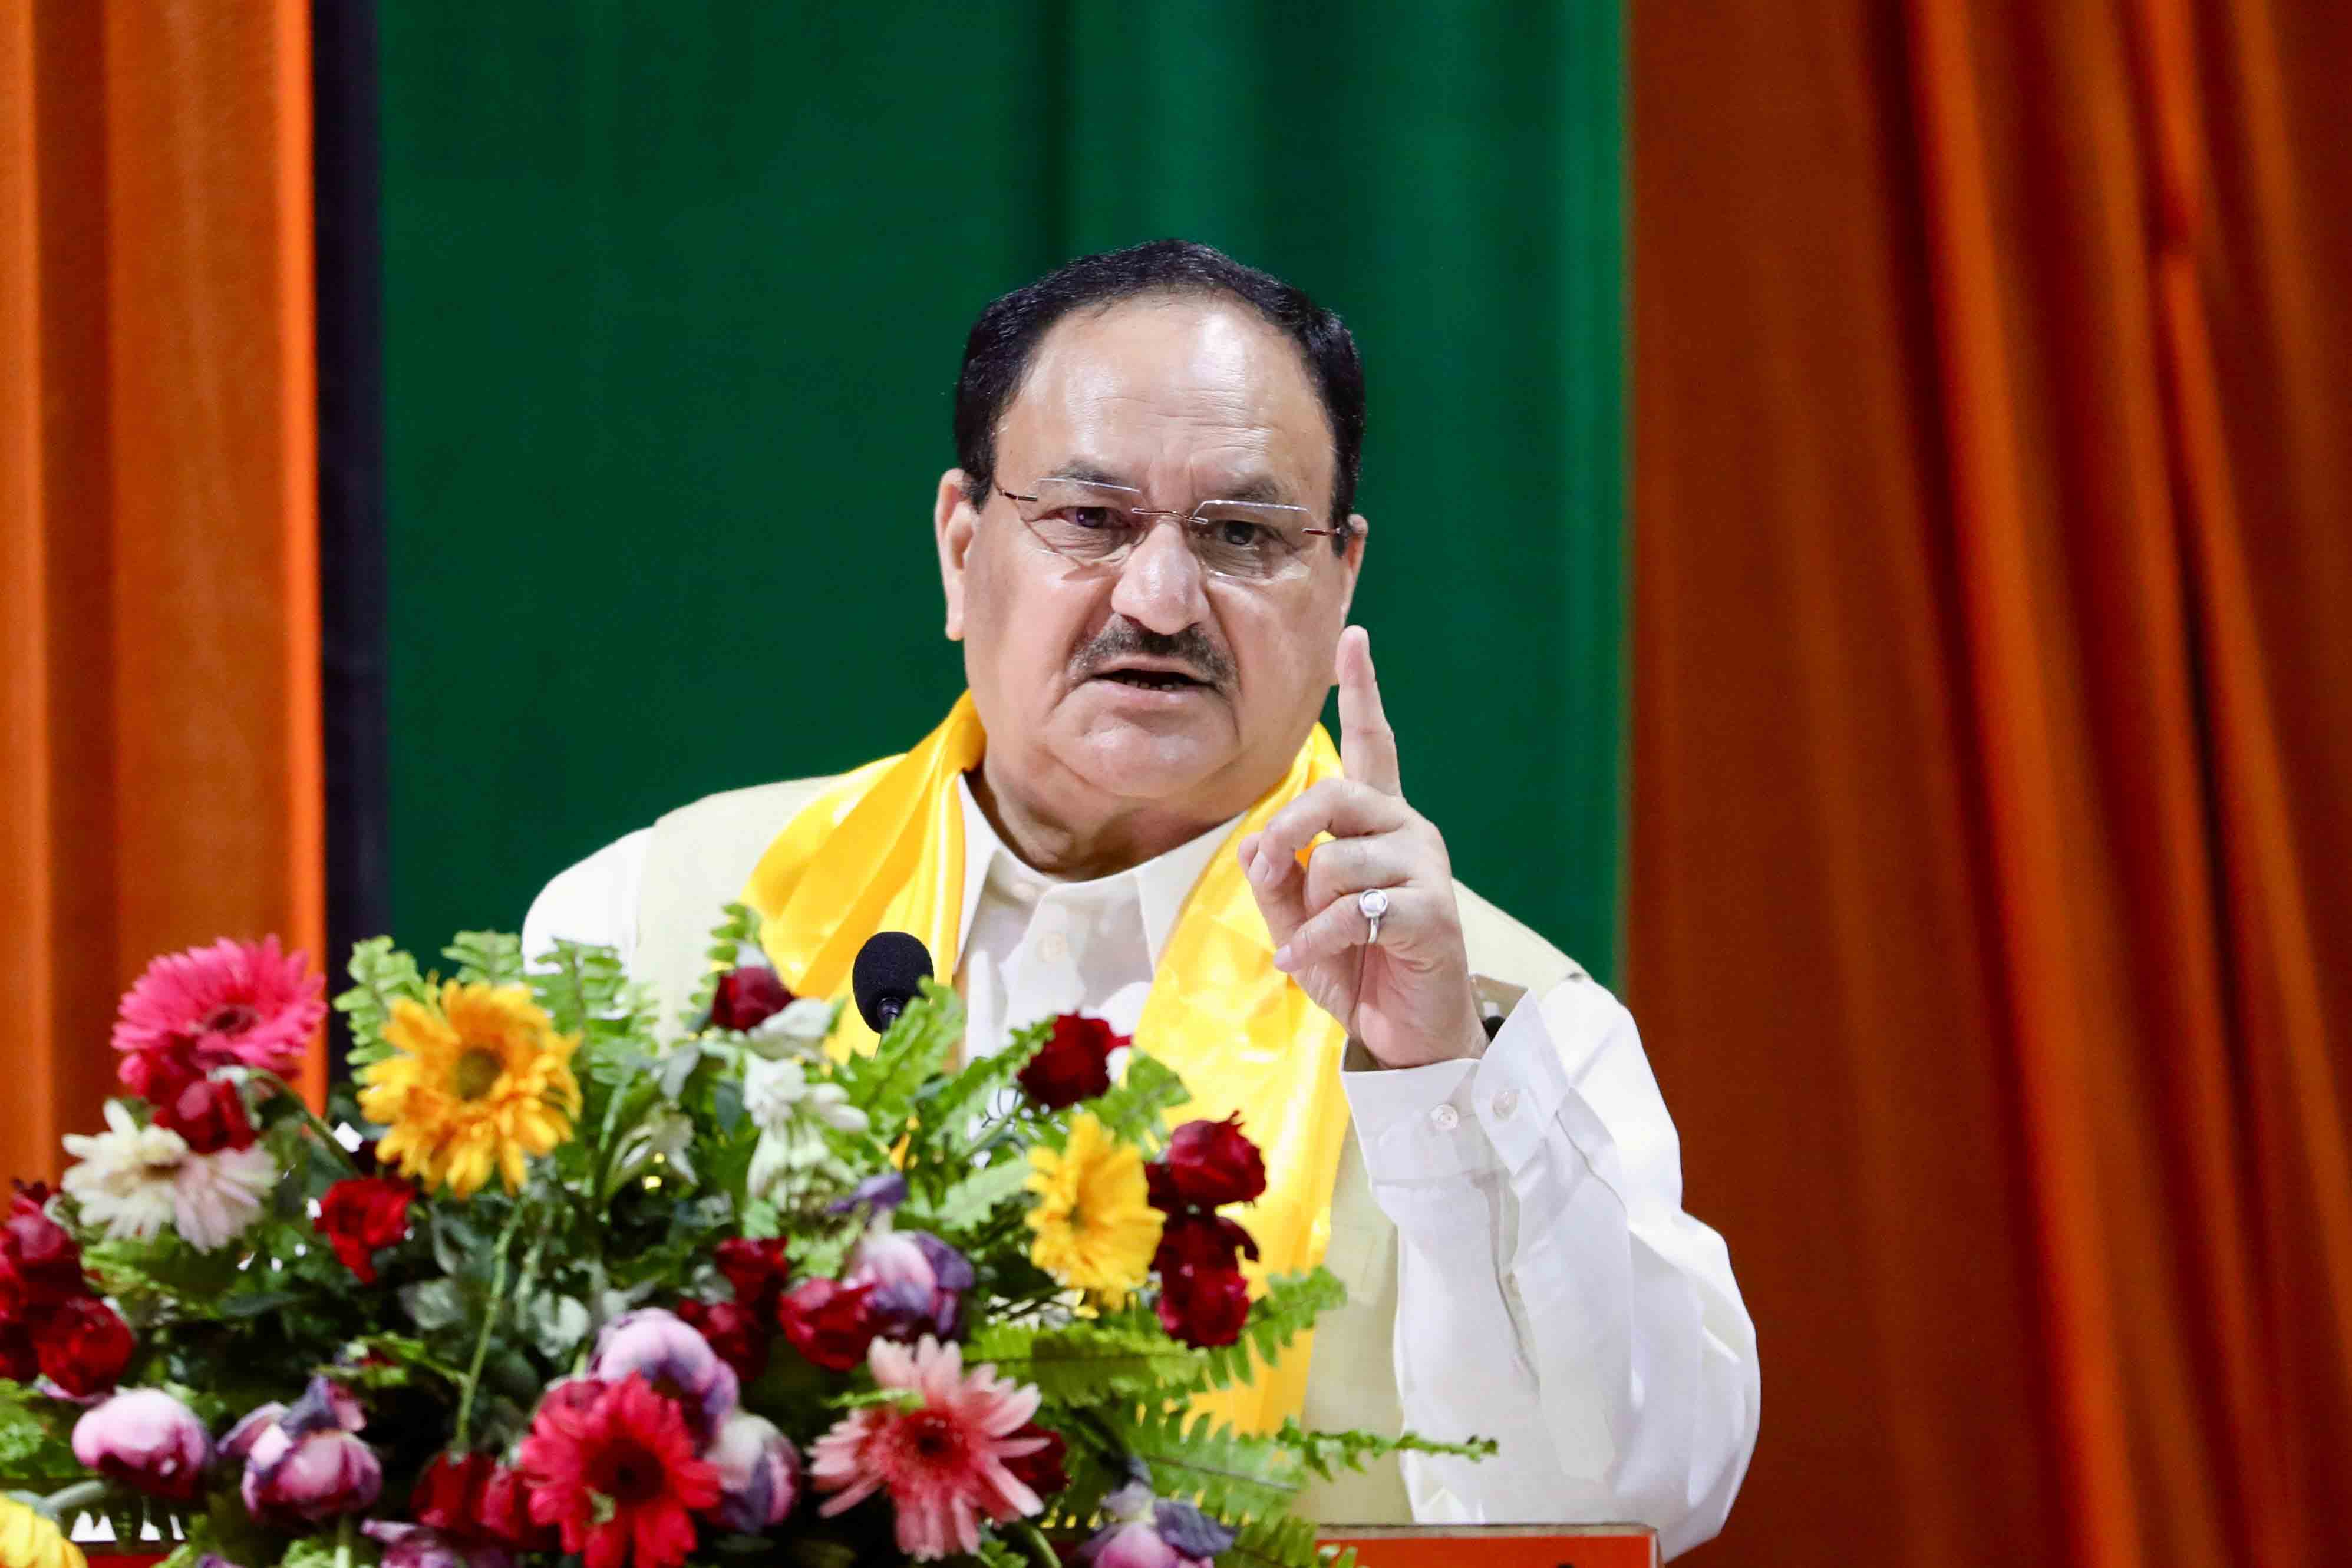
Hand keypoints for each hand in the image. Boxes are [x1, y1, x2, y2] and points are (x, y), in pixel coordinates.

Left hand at [1237, 626, 1486, 1068]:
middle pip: (1336, 795)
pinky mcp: (1431, 912)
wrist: (1406, 1031)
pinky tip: (1300, 962)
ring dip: (1305, 907)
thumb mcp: (1298, 915)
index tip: (1353, 637)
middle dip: (1287, 829)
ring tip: (1303, 941)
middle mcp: (1408, 831)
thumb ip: (1276, 873)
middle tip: (1265, 874)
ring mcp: (1424, 869)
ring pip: (1337, 859)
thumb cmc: (1355, 966)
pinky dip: (1314, 941)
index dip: (1363, 691)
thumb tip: (1259, 843)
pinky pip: (1352, 911)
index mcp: (1378, 823)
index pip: (1374, 744)